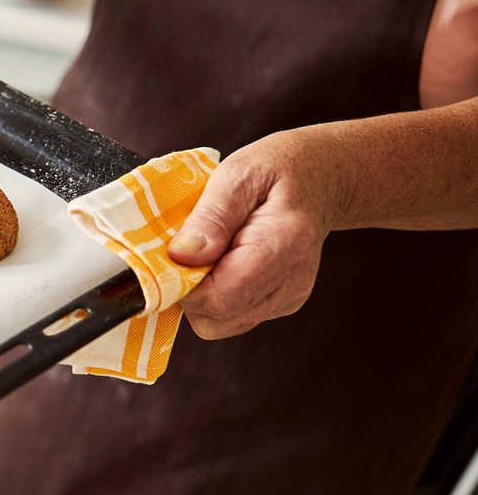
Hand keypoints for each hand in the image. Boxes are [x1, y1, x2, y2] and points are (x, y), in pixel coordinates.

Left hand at [166, 129, 351, 339]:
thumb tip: (181, 256)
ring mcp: (286, 298)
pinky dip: (214, 296)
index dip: (182, 283)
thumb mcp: (238, 174)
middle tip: (191, 249)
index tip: (173, 252)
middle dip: (187, 290)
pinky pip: (230, 316)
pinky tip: (221, 262)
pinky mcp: (278, 304)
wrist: (322, 178)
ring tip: (208, 254)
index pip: (219, 298)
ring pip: (218, 325)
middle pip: (216, 319)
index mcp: (283, 247)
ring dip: (199, 296)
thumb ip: (211, 217)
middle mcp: (290, 283)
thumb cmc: (279, 170)